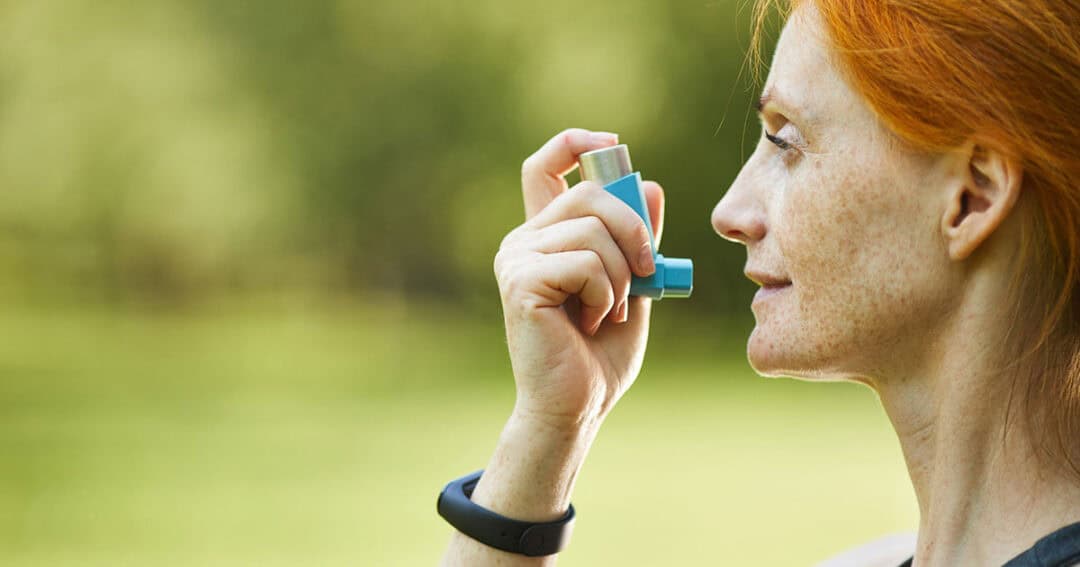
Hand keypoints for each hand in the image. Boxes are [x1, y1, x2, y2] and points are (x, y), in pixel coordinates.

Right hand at [494, 128, 664, 427]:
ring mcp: (517, 259)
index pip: (545, 166)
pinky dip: (606, 293)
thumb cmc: (600, 352)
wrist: (577, 406)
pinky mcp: (520, 283)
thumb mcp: (633, 284)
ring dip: (623, 275)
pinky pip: (585, 262)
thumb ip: (637, 238)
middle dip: (636, 230)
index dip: (575, 144)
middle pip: (592, 193)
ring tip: (611, 310)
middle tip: (646, 275)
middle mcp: (524, 240)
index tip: (612, 146)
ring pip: (595, 229)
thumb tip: (651, 185)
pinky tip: (592, 321)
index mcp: (547, 236)